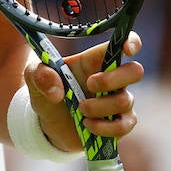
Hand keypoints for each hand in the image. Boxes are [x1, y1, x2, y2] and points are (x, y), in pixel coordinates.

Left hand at [25, 33, 142, 152]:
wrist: (45, 122)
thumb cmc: (46, 91)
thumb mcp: (34, 78)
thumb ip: (41, 74)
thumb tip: (56, 89)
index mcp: (95, 60)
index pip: (124, 44)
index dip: (131, 42)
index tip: (128, 49)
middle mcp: (112, 78)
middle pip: (136, 71)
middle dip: (113, 79)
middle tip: (89, 84)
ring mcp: (117, 101)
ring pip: (126, 100)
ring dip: (100, 107)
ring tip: (80, 109)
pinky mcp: (118, 124)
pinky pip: (124, 125)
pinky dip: (105, 127)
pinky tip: (87, 125)